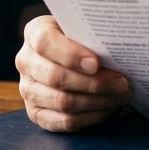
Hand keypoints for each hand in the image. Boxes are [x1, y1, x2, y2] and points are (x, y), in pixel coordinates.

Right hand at [15, 15, 132, 131]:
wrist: (68, 55)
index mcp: (34, 33)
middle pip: (56, 77)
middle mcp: (26, 61)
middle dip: (94, 83)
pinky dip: (91, 117)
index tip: (96, 64)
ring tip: (121, 95)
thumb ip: (92, 34)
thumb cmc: (81, 38)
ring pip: (63, 102)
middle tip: (122, 83)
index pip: (46, 42)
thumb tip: (119, 48)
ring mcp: (28, 90)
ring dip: (97, 101)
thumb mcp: (82, 28)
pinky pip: (65, 121)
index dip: (70, 54)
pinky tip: (108, 108)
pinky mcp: (37, 113)